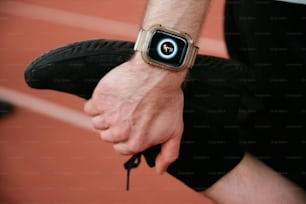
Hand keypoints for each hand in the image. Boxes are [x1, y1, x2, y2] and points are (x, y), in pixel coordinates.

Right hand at [84, 53, 185, 173]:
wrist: (157, 72)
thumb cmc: (168, 100)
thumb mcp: (175, 130)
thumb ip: (168, 154)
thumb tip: (158, 171)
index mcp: (136, 143)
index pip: (121, 148)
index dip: (127, 135)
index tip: (133, 122)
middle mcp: (120, 133)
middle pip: (108, 136)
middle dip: (116, 125)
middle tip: (128, 111)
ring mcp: (108, 116)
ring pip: (98, 123)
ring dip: (106, 114)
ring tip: (120, 102)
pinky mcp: (99, 100)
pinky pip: (89, 108)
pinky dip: (96, 103)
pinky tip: (110, 97)